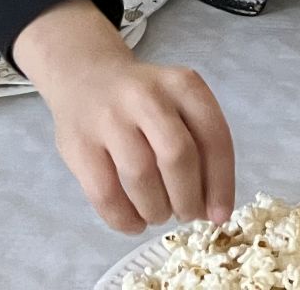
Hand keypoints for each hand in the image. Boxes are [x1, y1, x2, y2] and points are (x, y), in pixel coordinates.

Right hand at [14, 0, 234, 233]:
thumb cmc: (145, 100)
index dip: (221, 182)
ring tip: (160, 214)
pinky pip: (104, 193)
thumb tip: (212, 208)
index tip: (221, 215)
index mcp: (183, 85)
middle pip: (177, 156)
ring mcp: (109, 119)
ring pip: (141, 177)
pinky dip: (124, 218)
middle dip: (188, 197)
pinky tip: (135, 223)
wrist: (86, 76)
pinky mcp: (78, 145)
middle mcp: (147, 97)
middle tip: (188, 215)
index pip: (213, 136)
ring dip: (157, 209)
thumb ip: (200, 145)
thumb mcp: (180, 103)